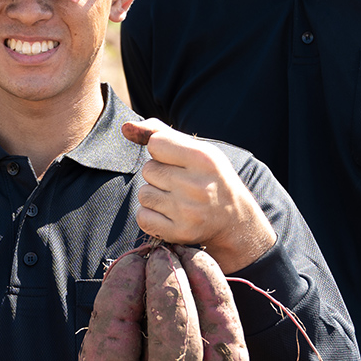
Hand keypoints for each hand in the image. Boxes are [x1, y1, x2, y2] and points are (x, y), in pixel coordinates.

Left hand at [125, 119, 275, 273]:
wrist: (234, 220)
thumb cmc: (210, 178)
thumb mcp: (197, 149)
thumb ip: (160, 132)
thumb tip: (125, 127)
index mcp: (203, 158)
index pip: (155, 143)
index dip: (161, 151)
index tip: (178, 161)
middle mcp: (196, 185)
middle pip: (148, 170)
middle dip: (158, 175)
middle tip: (180, 183)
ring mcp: (187, 212)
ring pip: (143, 194)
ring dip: (154, 196)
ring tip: (176, 199)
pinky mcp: (180, 233)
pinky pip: (143, 217)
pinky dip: (151, 216)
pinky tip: (170, 215)